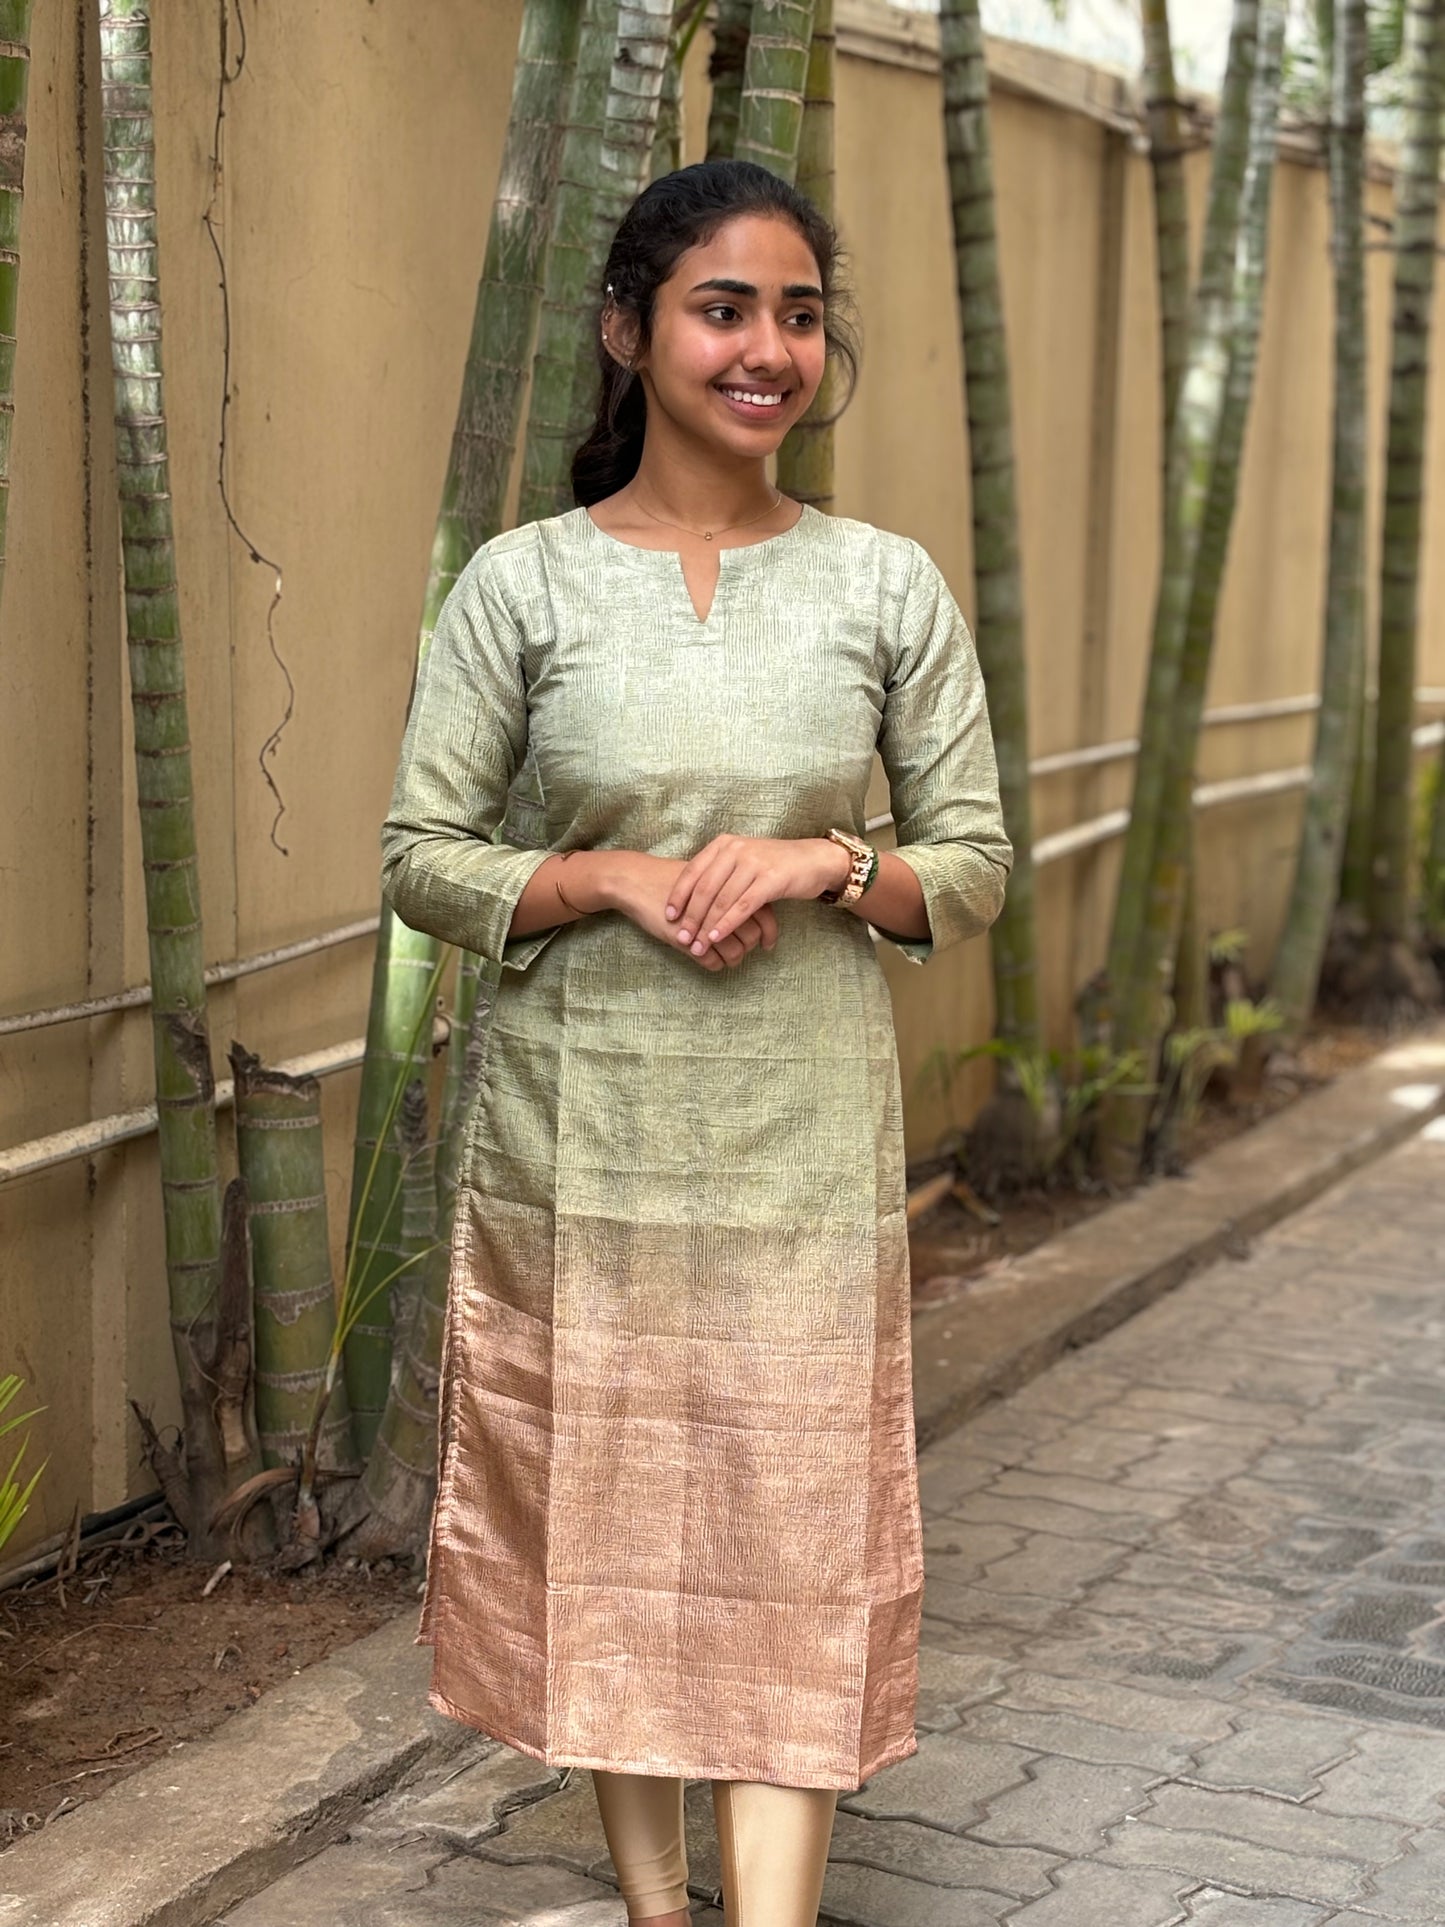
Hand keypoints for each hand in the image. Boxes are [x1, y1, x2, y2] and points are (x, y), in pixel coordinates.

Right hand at [608, 852, 779, 970]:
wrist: (638, 880)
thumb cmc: (673, 879)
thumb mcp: (706, 879)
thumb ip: (731, 892)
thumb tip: (755, 909)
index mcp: (731, 887)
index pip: (765, 915)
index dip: (769, 933)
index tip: (768, 944)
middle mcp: (722, 906)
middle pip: (752, 936)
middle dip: (750, 948)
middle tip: (743, 950)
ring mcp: (704, 924)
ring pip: (734, 952)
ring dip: (732, 959)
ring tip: (726, 958)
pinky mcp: (686, 940)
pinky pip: (711, 962)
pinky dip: (714, 964)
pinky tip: (707, 958)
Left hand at [665, 835, 848, 957]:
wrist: (813, 860)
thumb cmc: (774, 864)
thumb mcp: (742, 861)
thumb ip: (719, 873)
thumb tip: (691, 898)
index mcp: (723, 845)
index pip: (693, 871)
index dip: (678, 896)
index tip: (669, 916)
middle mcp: (735, 850)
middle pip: (704, 888)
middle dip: (690, 917)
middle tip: (682, 937)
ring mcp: (753, 863)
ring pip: (722, 900)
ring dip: (707, 926)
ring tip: (697, 945)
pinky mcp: (770, 879)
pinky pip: (742, 906)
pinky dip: (727, 924)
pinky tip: (717, 938)